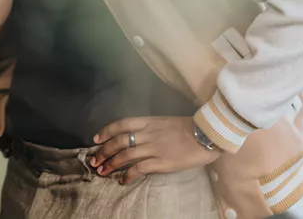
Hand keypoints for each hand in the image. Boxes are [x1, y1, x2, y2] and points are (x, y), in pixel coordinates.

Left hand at [89, 116, 221, 182]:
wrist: (208, 135)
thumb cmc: (190, 128)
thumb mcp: (167, 122)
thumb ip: (152, 127)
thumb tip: (139, 136)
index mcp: (149, 121)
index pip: (121, 124)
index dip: (106, 131)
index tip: (96, 139)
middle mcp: (148, 133)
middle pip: (119, 142)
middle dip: (104, 152)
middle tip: (94, 160)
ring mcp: (154, 148)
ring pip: (125, 156)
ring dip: (111, 164)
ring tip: (102, 171)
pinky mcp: (161, 162)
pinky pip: (139, 169)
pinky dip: (128, 175)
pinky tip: (122, 180)